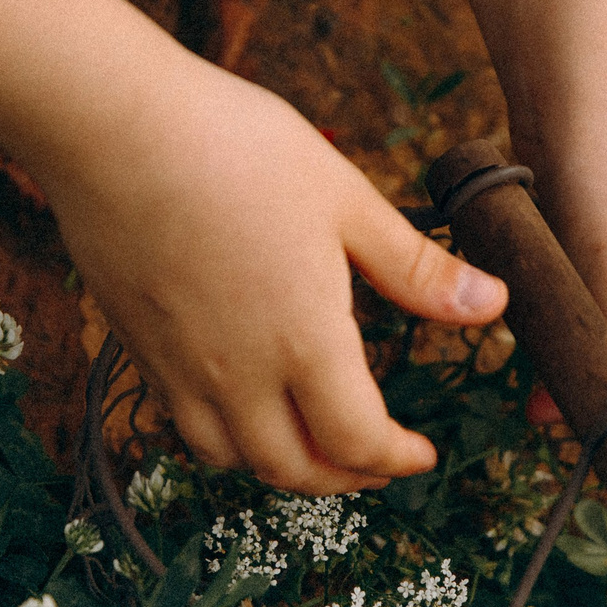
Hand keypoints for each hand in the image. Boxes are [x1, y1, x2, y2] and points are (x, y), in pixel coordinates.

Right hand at [42, 64, 508, 493]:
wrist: (114, 128)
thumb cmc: (237, 150)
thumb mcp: (345, 201)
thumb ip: (416, 269)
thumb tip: (492, 304)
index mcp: (303, 342)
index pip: (359, 443)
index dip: (396, 460)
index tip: (422, 453)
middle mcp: (237, 375)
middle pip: (295, 468)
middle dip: (346, 477)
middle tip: (376, 462)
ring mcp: (178, 368)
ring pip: (234, 458)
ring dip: (284, 465)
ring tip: (314, 442)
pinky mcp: (138, 348)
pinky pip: (185, 425)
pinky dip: (226, 439)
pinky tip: (242, 403)